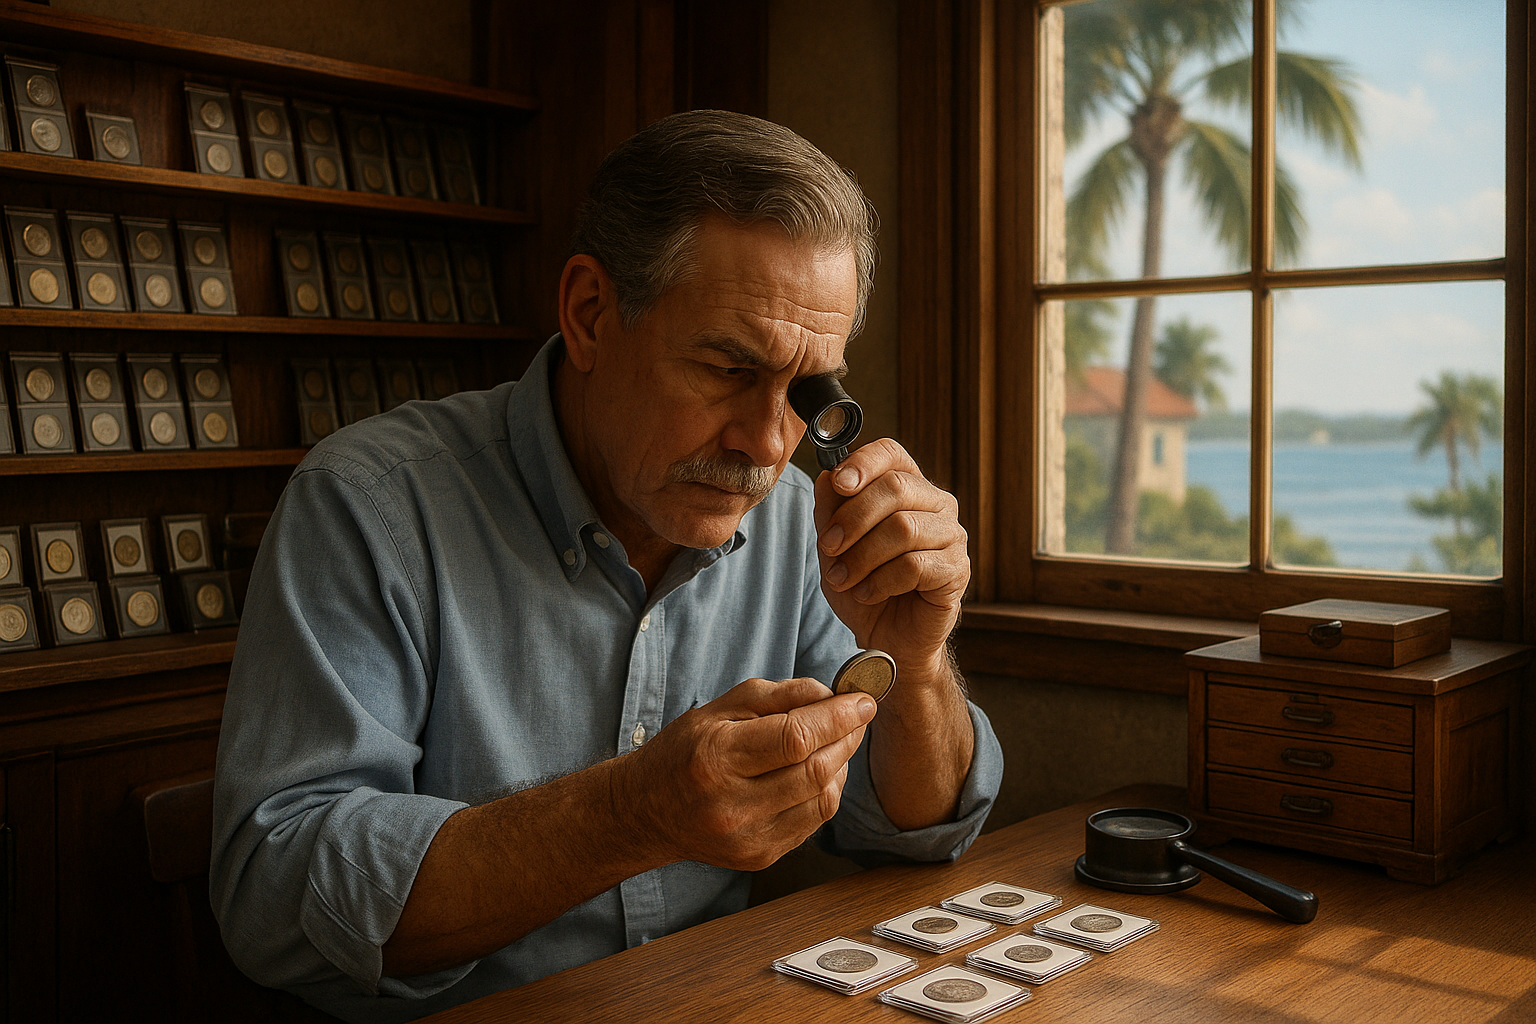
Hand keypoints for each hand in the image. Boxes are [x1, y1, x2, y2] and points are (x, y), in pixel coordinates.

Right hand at [617, 677, 875, 871]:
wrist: (647, 811)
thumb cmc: (685, 751)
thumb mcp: (719, 708)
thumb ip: (777, 695)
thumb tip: (829, 693)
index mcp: (716, 758)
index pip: (796, 738)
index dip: (838, 717)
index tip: (863, 700)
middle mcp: (732, 804)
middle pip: (815, 770)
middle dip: (846, 738)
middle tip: (856, 716)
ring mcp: (748, 837)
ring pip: (822, 799)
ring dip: (841, 764)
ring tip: (836, 741)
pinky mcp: (760, 857)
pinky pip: (813, 822)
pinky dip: (826, 791)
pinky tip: (818, 772)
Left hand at [814, 438, 969, 677]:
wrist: (887, 638)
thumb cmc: (864, 586)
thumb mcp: (833, 547)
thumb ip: (830, 512)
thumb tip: (826, 477)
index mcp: (907, 487)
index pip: (892, 454)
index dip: (864, 462)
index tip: (838, 483)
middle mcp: (936, 504)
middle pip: (896, 488)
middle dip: (853, 518)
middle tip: (829, 547)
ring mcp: (952, 535)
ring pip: (903, 528)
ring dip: (862, 556)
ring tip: (843, 579)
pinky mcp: (957, 570)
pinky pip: (914, 566)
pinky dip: (881, 581)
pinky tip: (868, 593)